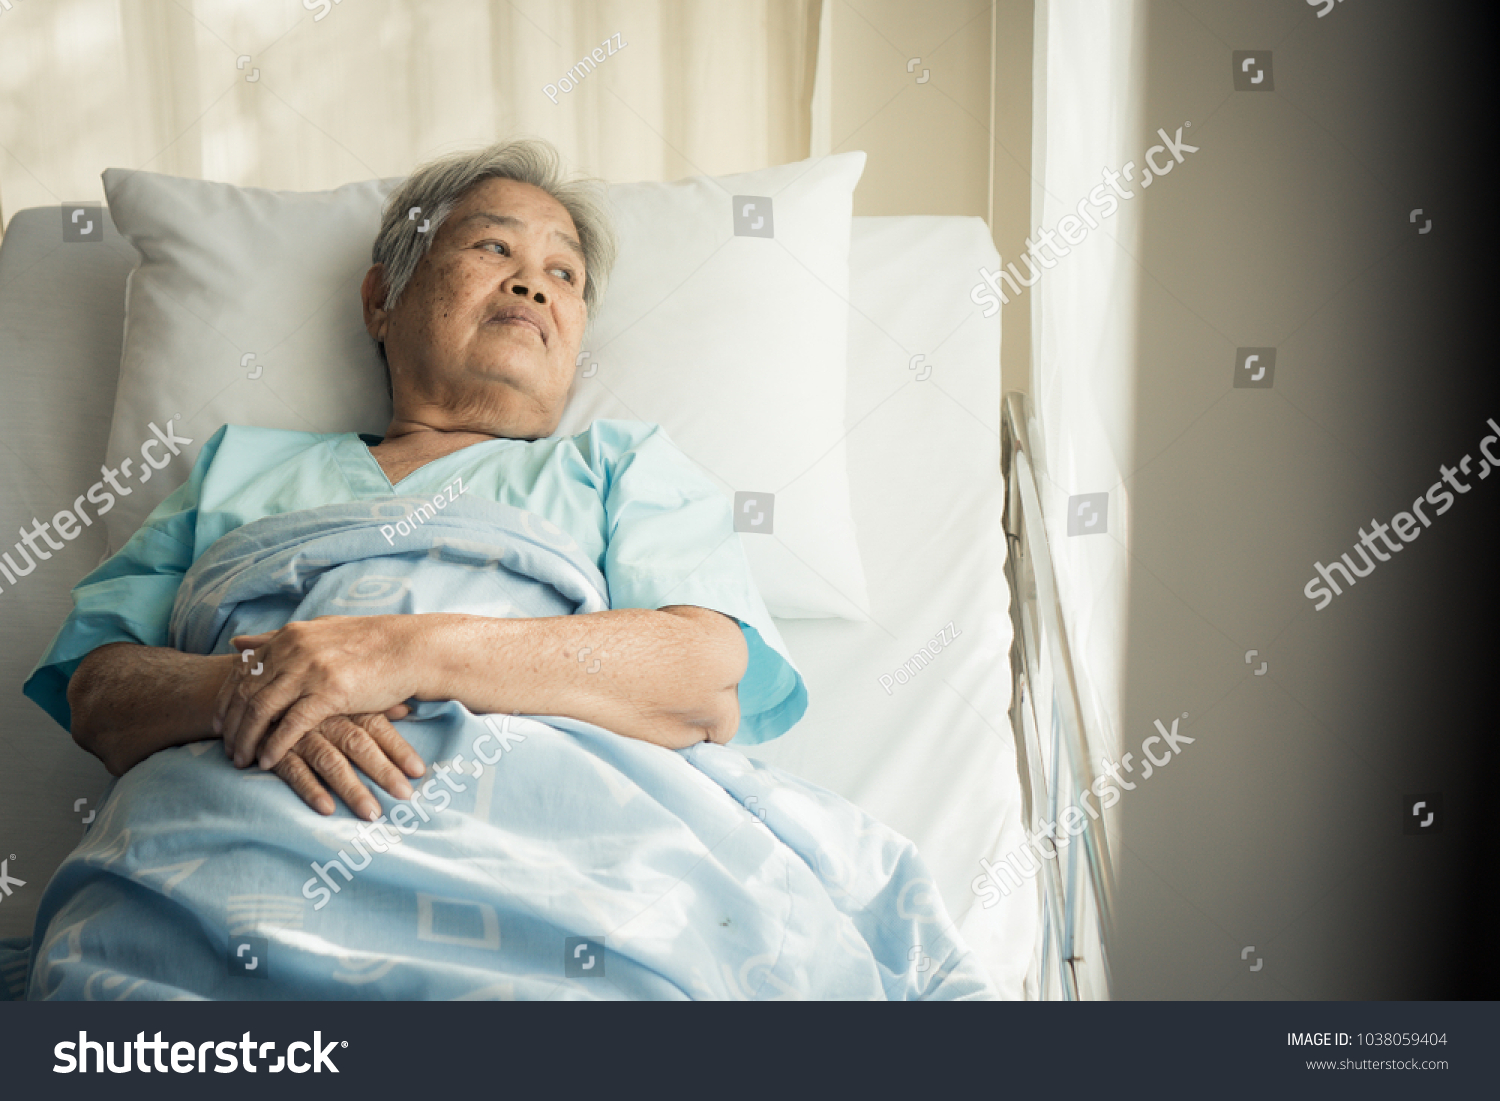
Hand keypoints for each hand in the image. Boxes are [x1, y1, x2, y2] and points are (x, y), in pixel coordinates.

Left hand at [214, 615, 421, 771]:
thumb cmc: (371, 644)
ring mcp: (310, 670)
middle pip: (245, 693)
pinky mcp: (330, 692)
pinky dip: (275, 746)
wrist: (411, 649)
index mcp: (289, 636)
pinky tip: (268, 761)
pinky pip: (291, 725)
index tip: (218, 724)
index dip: (225, 700)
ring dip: (247, 740)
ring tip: (242, 761)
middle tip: (226, 749)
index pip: (242, 671)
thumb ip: (276, 639)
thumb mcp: (318, 633)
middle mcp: (294, 650)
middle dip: (231, 725)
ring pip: (261, 710)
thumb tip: (236, 643)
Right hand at [253, 706, 425, 819]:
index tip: (419, 772)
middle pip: (360, 746)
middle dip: (383, 773)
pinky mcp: (276, 752)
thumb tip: (407, 709)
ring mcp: (301, 736)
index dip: (399, 749)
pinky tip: (327, 809)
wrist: (250, 691)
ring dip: (352, 789)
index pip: (378, 728)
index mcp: (344, 705)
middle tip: (405, 798)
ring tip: (372, 814)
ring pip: (331, 763)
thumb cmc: (305, 699)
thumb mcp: (338, 696)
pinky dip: (310, 789)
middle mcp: (326, 720)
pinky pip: (294, 772)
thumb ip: (372, 705)